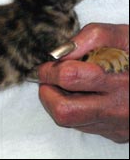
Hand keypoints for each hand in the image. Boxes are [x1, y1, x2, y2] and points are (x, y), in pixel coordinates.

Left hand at [38, 23, 128, 142]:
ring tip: (64, 84)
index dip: (53, 68)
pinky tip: (81, 94)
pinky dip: (72, 108)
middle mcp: (120, 109)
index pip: (71, 78)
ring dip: (56, 100)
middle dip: (47, 91)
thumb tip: (61, 52)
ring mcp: (117, 125)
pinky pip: (82, 126)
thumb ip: (93, 36)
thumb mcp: (127, 36)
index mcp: (123, 81)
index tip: (51, 62)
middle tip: (49, 76)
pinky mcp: (116, 133)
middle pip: (64, 111)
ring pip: (69, 122)